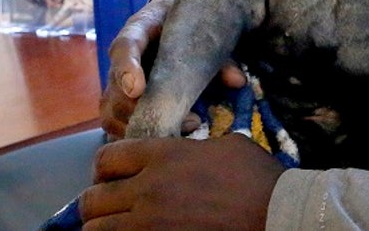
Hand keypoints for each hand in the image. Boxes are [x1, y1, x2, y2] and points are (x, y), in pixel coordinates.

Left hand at [80, 134, 284, 230]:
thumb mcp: (226, 146)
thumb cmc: (258, 177)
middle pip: (92, 198)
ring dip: (104, 227)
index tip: (112, 175)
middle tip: (111, 206)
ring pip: (97, 229)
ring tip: (119, 225)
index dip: (105, 167)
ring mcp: (150, 223)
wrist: (275, 214)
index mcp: (163, 155)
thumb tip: (187, 153)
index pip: (107, 157)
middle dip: (97, 202)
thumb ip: (193, 149)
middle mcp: (148, 188)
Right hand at [100, 0, 247, 138]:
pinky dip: (133, 136)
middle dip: (140, 111)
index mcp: (139, 29)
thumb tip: (237, 81)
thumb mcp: (202, 29)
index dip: (126, 69)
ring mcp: (116, 82)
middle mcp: (122, 58)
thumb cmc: (187, 22)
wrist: (172, 16)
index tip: (138, 89)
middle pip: (114, 89)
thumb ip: (218, 55)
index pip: (123, 46)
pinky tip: (160, 141)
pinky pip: (113, 125)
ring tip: (173, 134)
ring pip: (110, 112)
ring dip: (138, 128)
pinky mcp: (120, 102)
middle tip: (176, 120)